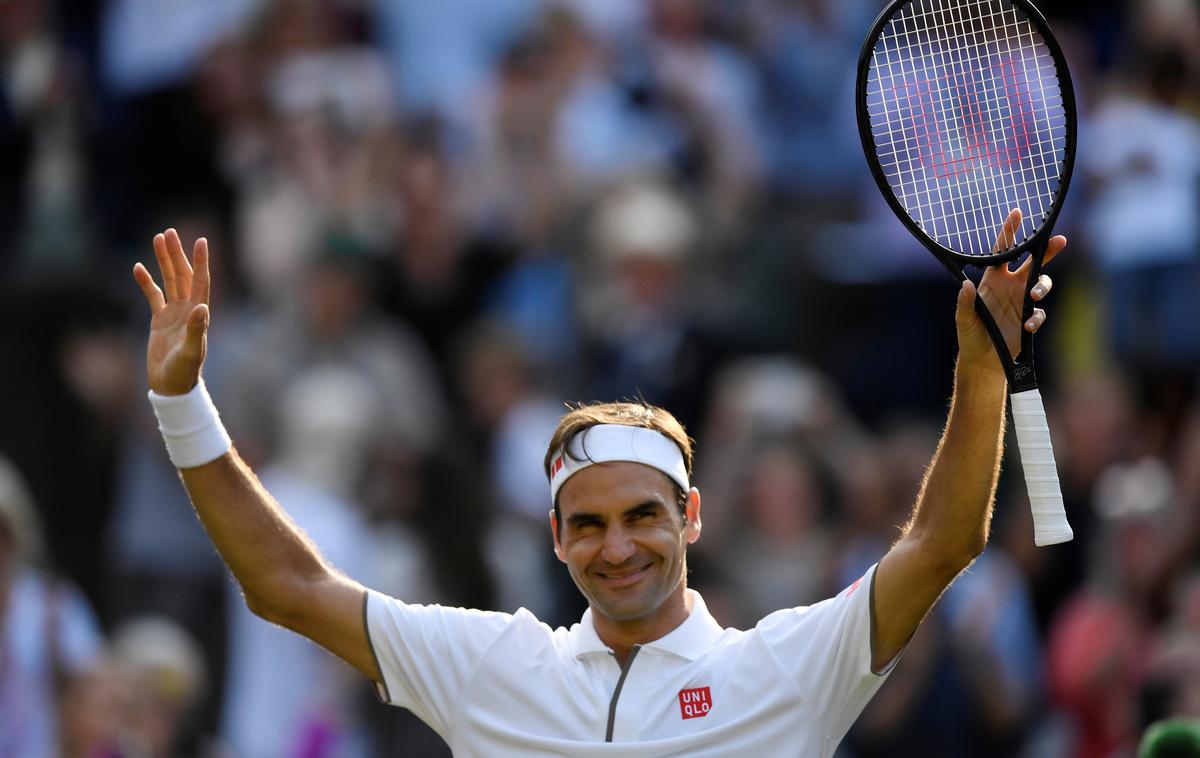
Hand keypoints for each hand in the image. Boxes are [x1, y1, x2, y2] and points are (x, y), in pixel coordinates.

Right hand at [132, 229, 210, 395]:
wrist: (171, 386)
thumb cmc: (184, 371)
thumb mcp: (191, 351)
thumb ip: (196, 329)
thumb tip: (202, 307)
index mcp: (198, 313)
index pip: (201, 281)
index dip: (201, 261)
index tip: (201, 241)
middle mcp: (188, 309)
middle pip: (183, 275)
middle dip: (177, 253)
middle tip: (170, 232)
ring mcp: (173, 313)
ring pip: (168, 281)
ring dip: (164, 261)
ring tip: (158, 238)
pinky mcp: (159, 320)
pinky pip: (152, 296)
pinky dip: (146, 282)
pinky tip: (138, 267)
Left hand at [955, 209, 1065, 374]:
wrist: (983, 360)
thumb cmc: (970, 336)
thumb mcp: (962, 319)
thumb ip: (964, 302)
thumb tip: (964, 285)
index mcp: (992, 279)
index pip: (1002, 251)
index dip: (1009, 232)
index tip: (1017, 213)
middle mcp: (1010, 286)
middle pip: (1033, 261)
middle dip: (1047, 249)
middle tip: (1059, 240)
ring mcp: (1021, 301)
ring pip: (1041, 283)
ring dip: (1042, 286)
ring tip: (1033, 295)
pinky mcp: (1029, 318)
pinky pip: (1039, 312)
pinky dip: (1036, 317)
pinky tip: (1028, 326)